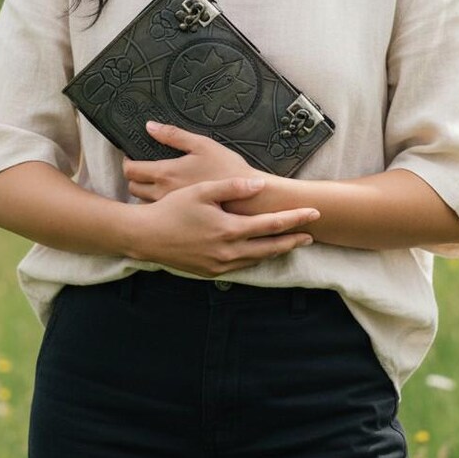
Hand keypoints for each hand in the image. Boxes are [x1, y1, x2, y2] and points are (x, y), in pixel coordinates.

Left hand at [124, 122, 250, 200]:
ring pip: (144, 202)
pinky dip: (156, 204)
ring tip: (155, 182)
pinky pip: (158, 211)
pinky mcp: (180, 218)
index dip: (127, 162)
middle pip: (132, 188)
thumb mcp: (202, 144)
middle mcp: (162, 193)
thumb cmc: (227, 169)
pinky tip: (168, 197)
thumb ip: (173, 135)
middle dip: (133, 177)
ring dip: (144, 191)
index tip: (131, 157)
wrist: (248, 200)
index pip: (131, 171)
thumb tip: (150, 126)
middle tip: (142, 168)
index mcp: (165, 173)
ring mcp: (171, 208)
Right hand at [127, 176, 320, 277]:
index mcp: (229, 230)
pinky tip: (258, 253)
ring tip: (289, 244)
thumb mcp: (202, 191)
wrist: (145, 236)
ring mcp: (219, 265)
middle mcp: (228, 252)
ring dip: (274, 251)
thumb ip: (233, 188)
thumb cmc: (172, 209)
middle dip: (292, 241)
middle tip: (311, 236)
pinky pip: (240, 267)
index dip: (294, 219)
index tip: (313, 214)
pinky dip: (254, 259)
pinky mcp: (210, 273)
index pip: (271, 225)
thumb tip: (259, 185)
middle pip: (270, 248)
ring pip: (256, 260)